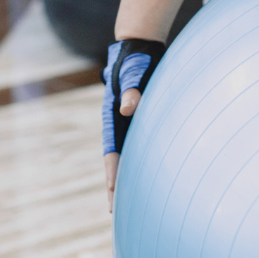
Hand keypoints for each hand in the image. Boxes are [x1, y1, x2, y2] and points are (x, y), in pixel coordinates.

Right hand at [102, 41, 163, 211]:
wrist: (140, 47)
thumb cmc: (136, 60)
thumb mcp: (133, 73)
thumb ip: (132, 89)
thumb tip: (128, 109)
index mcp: (113, 115)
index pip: (111, 149)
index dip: (112, 171)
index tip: (112, 193)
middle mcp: (119, 121)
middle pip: (116, 156)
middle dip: (115, 182)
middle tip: (114, 210)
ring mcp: (130, 120)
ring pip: (127, 152)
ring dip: (127, 173)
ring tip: (128, 199)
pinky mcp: (141, 115)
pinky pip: (139, 141)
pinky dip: (140, 158)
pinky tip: (147, 171)